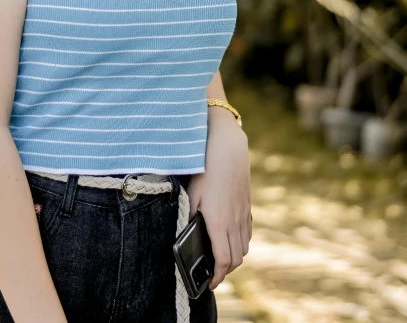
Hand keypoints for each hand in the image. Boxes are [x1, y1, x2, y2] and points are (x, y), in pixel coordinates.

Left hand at [186, 116, 251, 290]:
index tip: (210, 284)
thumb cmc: (205, 168)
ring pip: (244, 246)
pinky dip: (241, 242)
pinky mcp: (247, 204)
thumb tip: (184, 234)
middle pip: (236, 258)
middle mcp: (234, 221)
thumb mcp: (191, 193)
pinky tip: (231, 237)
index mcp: (219, 222)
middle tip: (213, 273)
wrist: (227, 148)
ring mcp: (243, 213)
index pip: (223, 260)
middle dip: (226, 271)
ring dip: (234, 257)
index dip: (218, 277)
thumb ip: (189, 215)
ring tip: (221, 258)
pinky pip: (247, 231)